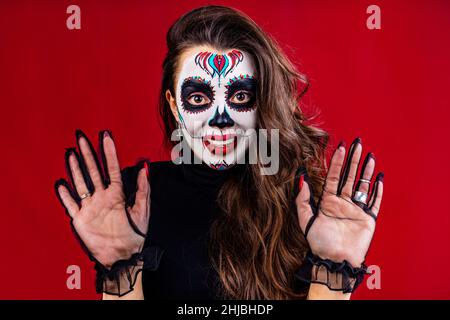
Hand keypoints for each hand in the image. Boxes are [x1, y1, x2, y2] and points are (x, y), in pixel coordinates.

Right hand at [55, 130, 149, 268]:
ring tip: (71, 154)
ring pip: (81, 183)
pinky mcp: (81, 219)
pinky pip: (71, 204)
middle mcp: (102, 197)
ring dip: (75, 169)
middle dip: (88, 155)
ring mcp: (90, 207)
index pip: (112, 168)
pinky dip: (65, 195)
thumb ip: (143, 189)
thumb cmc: (135, 234)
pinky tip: (61, 184)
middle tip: (81, 138)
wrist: (123, 255)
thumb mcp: (142, 210)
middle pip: (93, 171)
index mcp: (117, 194)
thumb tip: (145, 167)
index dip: (109, 153)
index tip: (106, 136)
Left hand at [296, 137, 383, 266]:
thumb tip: (300, 179)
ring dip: (367, 171)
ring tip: (370, 156)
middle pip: (349, 176)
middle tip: (357, 143)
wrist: (334, 261)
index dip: (337, 161)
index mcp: (328, 201)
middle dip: (353, 160)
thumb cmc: (319, 243)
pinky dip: (377, 191)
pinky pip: (374, 203)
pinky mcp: (368, 219)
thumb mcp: (305, 220)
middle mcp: (343, 203)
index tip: (340, 147)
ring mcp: (356, 210)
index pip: (334, 176)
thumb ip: (302, 200)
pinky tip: (380, 179)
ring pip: (363, 186)